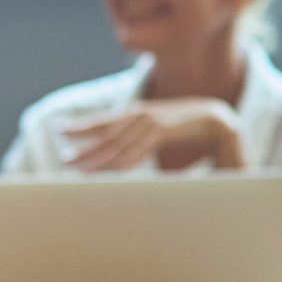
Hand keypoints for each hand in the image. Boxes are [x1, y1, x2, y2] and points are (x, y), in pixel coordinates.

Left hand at [64, 99, 242, 172]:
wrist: (224, 122)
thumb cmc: (189, 135)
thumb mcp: (158, 140)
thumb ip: (139, 149)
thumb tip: (120, 164)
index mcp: (138, 115)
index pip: (104, 121)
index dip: (81, 125)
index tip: (57, 129)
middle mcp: (143, 114)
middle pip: (108, 134)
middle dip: (84, 147)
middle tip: (64, 159)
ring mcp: (156, 120)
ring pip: (122, 142)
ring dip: (100, 156)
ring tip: (80, 167)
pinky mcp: (172, 129)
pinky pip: (146, 145)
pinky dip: (130, 156)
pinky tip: (116, 167)